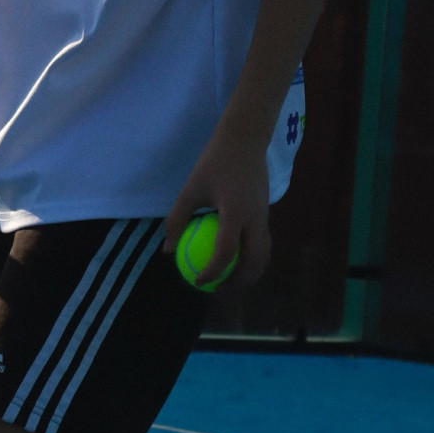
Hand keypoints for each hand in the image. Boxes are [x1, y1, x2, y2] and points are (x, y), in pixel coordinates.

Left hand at [161, 131, 270, 288]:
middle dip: (238, 283)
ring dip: (249, 273)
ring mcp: (265, 217)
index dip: (212, 272)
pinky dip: (253, 258)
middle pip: (253, 263)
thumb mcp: (190, 189)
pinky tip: (236, 260)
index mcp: (235, 213)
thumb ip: (178, 219)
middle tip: (218, 292)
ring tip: (229, 282)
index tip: (199, 282)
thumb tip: (166, 250)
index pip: (226, 252)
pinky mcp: (267, 214)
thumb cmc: (214, 163)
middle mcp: (256, 219)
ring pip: (263, 256)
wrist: (245, 140)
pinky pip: (263, 244)